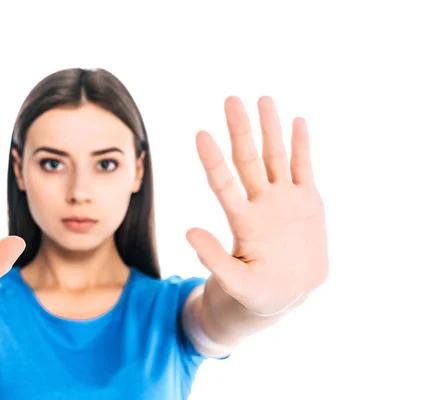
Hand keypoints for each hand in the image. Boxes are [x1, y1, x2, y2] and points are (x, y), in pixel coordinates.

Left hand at [186, 96, 327, 316]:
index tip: (200, 134)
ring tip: (263, 99)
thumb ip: (214, 258)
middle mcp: (260, 203)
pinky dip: (302, 146)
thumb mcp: (236, 283)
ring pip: (276, 157)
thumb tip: (188, 231)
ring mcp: (284, 201)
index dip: (212, 160)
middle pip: (248, 160)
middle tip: (230, 99)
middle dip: (240, 130)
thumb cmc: (257, 294)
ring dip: (270, 129)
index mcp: (242, 221)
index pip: (223, 183)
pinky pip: (304, 169)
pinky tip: (297, 122)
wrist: (287, 295)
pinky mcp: (307, 203)